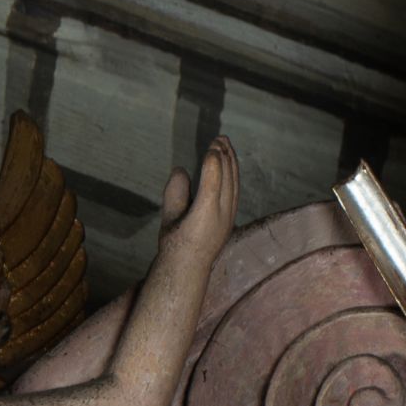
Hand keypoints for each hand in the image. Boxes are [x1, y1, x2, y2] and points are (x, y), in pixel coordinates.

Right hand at [155, 137, 238, 262]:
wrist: (188, 267)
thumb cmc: (174, 242)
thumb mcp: (169, 217)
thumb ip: (175, 192)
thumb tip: (181, 170)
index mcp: (205, 215)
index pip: (213, 183)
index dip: (213, 163)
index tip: (212, 146)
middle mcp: (222, 215)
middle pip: (228, 180)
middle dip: (225, 157)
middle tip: (220, 139)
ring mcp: (230, 217)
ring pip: (234, 184)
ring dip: (231, 163)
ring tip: (226, 145)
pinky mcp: (231, 218)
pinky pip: (235, 191)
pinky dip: (233, 174)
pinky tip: (229, 163)